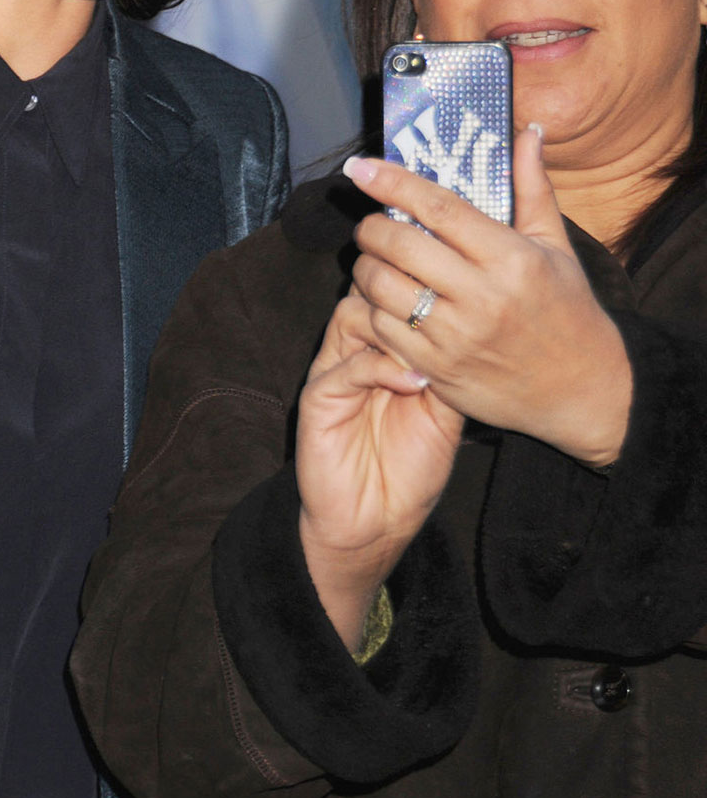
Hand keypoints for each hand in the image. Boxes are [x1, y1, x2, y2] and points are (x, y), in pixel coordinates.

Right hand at [295, 289, 463, 649]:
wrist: (374, 523)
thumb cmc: (410, 469)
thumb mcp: (445, 410)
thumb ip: (451, 366)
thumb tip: (478, 322)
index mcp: (382, 347)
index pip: (396, 290)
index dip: (422, 277)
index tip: (461, 274)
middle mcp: (355, 350)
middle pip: (369, 289)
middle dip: (405, 287)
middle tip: (444, 297)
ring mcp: (334, 371)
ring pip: (353, 315)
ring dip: (395, 324)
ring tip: (430, 343)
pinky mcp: (319, 400)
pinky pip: (347, 366)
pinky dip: (382, 368)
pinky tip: (414, 384)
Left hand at [342, 127, 632, 466]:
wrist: (580, 388)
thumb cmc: (567, 309)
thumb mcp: (556, 246)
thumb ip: (533, 187)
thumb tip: (525, 130)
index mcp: (511, 259)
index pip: (439, 207)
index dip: (393, 182)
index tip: (361, 167)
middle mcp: (481, 297)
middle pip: (400, 246)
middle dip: (372, 228)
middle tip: (370, 223)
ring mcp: (455, 337)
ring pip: (382, 289)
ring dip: (365, 268)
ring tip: (374, 260)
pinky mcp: (436, 370)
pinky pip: (382, 330)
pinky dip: (371, 309)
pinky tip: (380, 300)